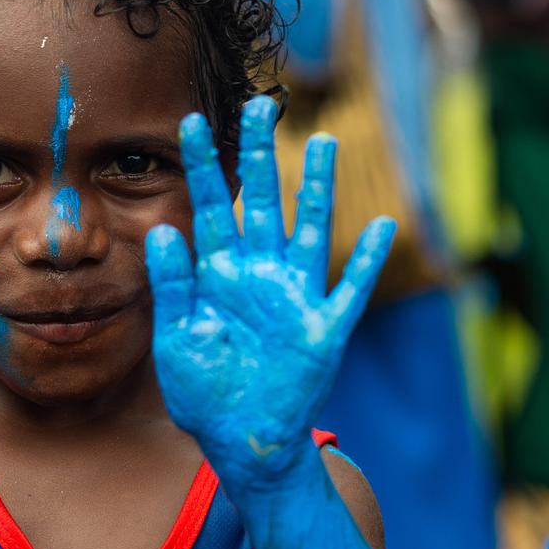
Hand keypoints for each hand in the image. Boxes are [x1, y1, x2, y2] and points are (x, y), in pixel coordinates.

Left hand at [145, 96, 395, 495]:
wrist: (240, 441)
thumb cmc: (205, 392)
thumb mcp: (176, 339)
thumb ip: (173, 286)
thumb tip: (164, 231)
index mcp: (218, 275)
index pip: (208, 207)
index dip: (200, 166)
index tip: (188, 123)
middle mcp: (259, 275)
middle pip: (261, 202)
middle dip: (259, 155)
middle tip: (259, 106)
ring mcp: (295, 297)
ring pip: (310, 229)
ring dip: (317, 188)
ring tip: (324, 142)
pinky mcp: (324, 329)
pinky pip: (350, 289)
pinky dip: (368, 260)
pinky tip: (385, 226)